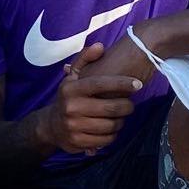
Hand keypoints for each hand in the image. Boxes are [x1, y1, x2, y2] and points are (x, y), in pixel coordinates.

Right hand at [37, 39, 147, 156]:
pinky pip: (106, 140)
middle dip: (127, 106)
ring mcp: (74, 126)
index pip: (101, 84)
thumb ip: (85, 59)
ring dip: (121, 121)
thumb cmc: (69, 98)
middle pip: (111, 107)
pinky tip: (112, 129)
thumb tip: (100, 46)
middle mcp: (71, 107)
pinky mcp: (78, 142)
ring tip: (121, 117)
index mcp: (71, 89)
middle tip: (130, 104)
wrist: (51, 126)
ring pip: (111, 125)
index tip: (137, 84)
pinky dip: (113, 135)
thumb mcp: (73, 77)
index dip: (122, 83)